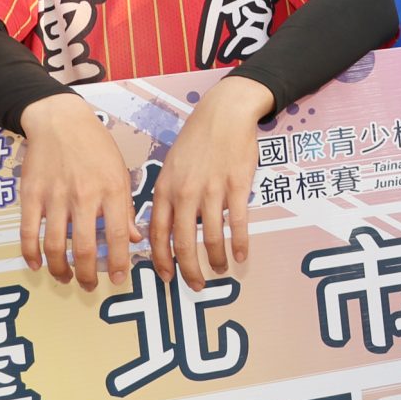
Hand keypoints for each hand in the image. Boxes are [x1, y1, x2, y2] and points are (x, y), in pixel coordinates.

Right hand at [18, 93, 137, 290]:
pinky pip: (28, 232)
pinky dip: (31, 253)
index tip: (120, 279)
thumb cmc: (95, 146)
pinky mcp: (31, 195)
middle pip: (85, 247)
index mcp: (111, 190)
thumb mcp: (120, 172)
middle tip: (90, 286)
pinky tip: (37, 265)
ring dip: (60, 269)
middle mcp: (84, 196)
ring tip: (65, 278)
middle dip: (88, 274)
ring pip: (55, 245)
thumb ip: (125, 207)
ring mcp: (55, 196)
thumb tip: (136, 238)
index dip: (119, 262)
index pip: (119, 235)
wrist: (60, 121)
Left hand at [148, 75, 269, 289]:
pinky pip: (237, 223)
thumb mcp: (171, 166)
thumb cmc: (197, 139)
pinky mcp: (237, 186)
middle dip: (189, 270)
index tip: (167, 277)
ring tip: (222, 269)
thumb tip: (162, 226)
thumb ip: (167, 196)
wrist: (224, 113)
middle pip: (183, 243)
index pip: (158, 234)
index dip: (162, 261)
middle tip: (196, 285)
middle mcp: (184, 193)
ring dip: (217, 259)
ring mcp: (211, 190)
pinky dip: (240, 243)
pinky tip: (242, 255)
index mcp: (165, 189)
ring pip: (211, 237)